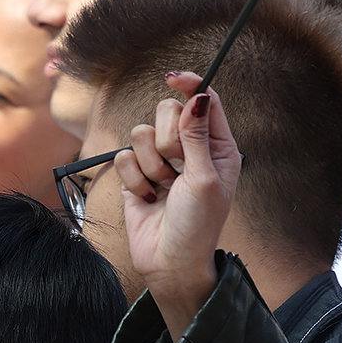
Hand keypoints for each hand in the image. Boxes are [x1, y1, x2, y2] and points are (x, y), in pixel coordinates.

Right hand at [115, 77, 239, 338]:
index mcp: (217, 147)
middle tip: (175, 167)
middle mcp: (189, 150)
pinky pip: (124, 156)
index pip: (204, 101)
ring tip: (162, 189)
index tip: (172, 79)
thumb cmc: (197, 226)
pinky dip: (134, 179)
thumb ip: (198, 136)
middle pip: (167, 112)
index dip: (190, 85)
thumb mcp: (205, 179)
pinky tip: (148, 198)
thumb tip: (199, 96)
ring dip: (150, 165)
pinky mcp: (136, 175)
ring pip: (141, 133)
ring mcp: (161, 162)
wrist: (169, 263)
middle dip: (166, 140)